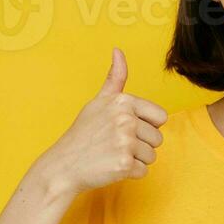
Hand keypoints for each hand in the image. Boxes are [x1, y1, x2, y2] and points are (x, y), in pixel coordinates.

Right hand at [44, 47, 168, 193]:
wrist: (63, 165)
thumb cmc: (83, 134)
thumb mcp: (98, 102)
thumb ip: (115, 79)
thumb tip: (118, 50)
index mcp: (123, 102)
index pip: (161, 117)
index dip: (146, 126)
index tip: (126, 129)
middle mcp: (126, 119)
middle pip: (158, 139)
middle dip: (141, 145)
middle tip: (116, 145)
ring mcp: (125, 142)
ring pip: (151, 156)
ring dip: (136, 160)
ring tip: (113, 155)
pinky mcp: (124, 164)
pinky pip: (143, 171)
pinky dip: (130, 173)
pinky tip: (111, 167)